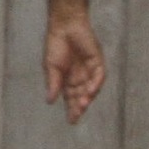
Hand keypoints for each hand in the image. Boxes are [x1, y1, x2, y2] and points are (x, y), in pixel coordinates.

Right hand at [43, 7, 106, 123]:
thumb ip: (53, 83)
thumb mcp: (51, 67)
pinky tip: (90, 91)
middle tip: (76, 116)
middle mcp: (80, 77)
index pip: (71, 98)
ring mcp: (90, 70)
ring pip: (91, 88)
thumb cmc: (55, 45)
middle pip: (81, 95)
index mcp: (68, 79)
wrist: (65, 27)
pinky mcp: (97, 61)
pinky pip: (99, 75)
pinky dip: (95, 84)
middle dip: (79, 106)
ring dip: (87, 97)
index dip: (71, 109)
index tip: (71, 121)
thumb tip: (49, 101)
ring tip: (82, 105)